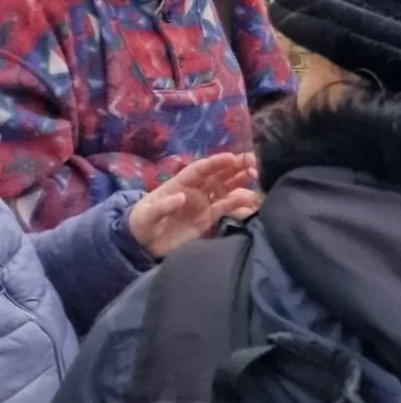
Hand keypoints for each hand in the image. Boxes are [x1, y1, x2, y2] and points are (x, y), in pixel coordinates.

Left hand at [127, 153, 258, 260]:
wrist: (143, 245)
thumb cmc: (141, 224)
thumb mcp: (145, 215)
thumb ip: (162, 206)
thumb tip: (181, 196)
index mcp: (180, 183)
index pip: (200, 169)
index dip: (216, 162)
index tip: (232, 157)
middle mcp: (196, 189)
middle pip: (218, 174)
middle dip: (236, 166)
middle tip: (254, 161)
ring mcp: (204, 203)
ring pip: (226, 187)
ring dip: (241, 181)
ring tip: (256, 176)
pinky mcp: (209, 218)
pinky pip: (226, 207)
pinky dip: (238, 202)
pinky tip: (249, 199)